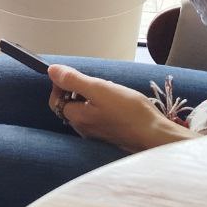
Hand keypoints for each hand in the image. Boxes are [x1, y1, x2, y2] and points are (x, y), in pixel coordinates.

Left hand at [48, 64, 194, 152]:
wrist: (155, 134)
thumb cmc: (129, 111)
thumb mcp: (99, 89)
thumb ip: (74, 80)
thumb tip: (51, 71)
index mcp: (77, 118)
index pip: (56, 100)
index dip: (60, 85)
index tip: (75, 75)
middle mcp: (84, 129)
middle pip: (70, 106)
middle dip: (78, 90)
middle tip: (96, 83)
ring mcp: (97, 134)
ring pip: (85, 111)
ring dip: (92, 98)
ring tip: (109, 91)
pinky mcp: (110, 135)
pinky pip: (98, 117)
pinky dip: (102, 107)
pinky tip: (118, 103)